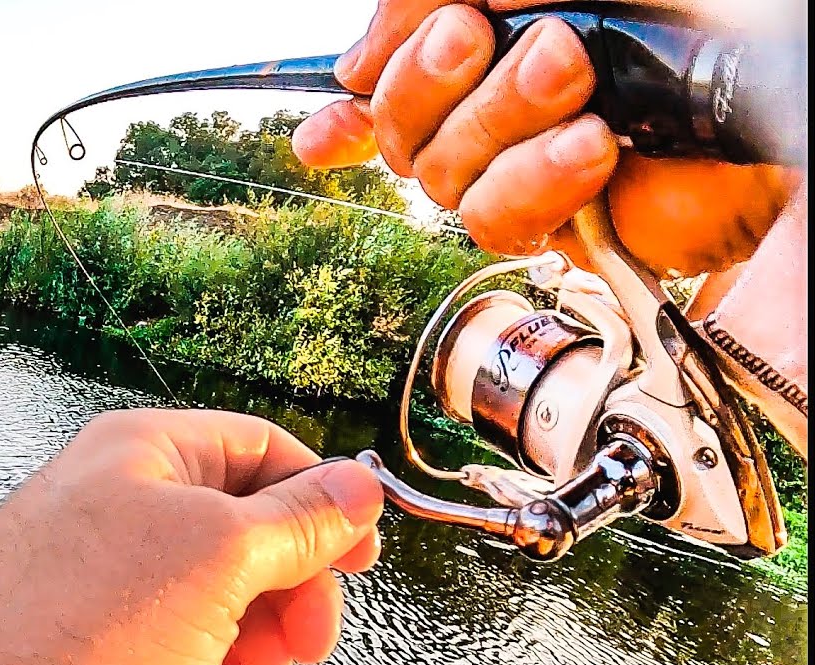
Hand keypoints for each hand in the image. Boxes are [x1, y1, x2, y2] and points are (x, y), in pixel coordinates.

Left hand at [0, 409, 384, 664]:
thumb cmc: (70, 623)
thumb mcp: (216, 559)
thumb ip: (297, 521)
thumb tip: (358, 487)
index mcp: (151, 451)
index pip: (264, 449)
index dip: (323, 498)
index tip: (359, 554)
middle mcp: (129, 498)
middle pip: (250, 527)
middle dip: (292, 589)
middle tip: (307, 640)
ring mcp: (114, 568)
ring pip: (222, 591)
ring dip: (261, 640)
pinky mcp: (100, 628)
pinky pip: (183, 634)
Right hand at [292, 0, 800, 275]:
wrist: (765, 70)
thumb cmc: (674, 7)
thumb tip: (351, 68)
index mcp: (485, 50)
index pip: (386, 84)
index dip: (347, 110)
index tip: (321, 130)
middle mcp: (493, 110)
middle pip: (398, 131)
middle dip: (426, 82)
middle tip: (478, 32)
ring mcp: (522, 167)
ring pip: (440, 177)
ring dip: (495, 120)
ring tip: (573, 71)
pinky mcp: (563, 220)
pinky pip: (496, 220)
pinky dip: (531, 179)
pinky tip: (586, 144)